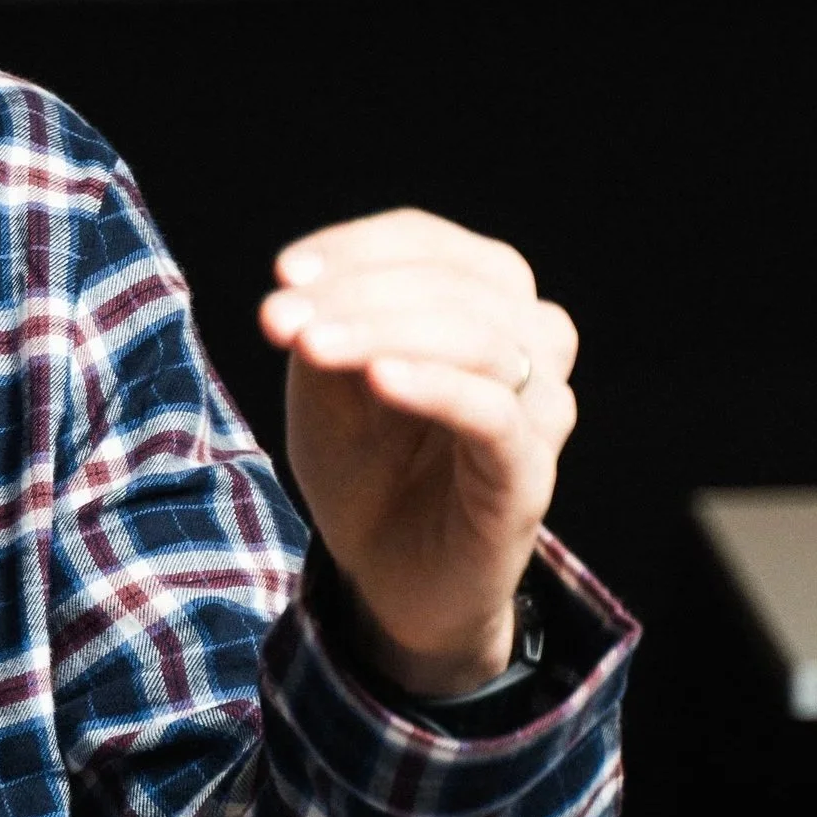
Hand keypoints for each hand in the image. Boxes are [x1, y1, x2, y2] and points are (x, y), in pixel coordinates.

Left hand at [259, 210, 578, 695]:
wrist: (385, 574)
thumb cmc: (363, 460)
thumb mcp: (326, 378)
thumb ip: (323, 325)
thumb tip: (298, 288)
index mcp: (482, 301)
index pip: (429, 242)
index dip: (356, 246)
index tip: (283, 272)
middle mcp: (529, 344)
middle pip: (458, 284)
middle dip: (358, 291)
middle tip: (279, 318)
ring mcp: (538, 410)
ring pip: (481, 339)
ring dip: (384, 330)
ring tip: (311, 345)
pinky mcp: (530, 475)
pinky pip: (496, 415)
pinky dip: (436, 385)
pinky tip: (379, 379)